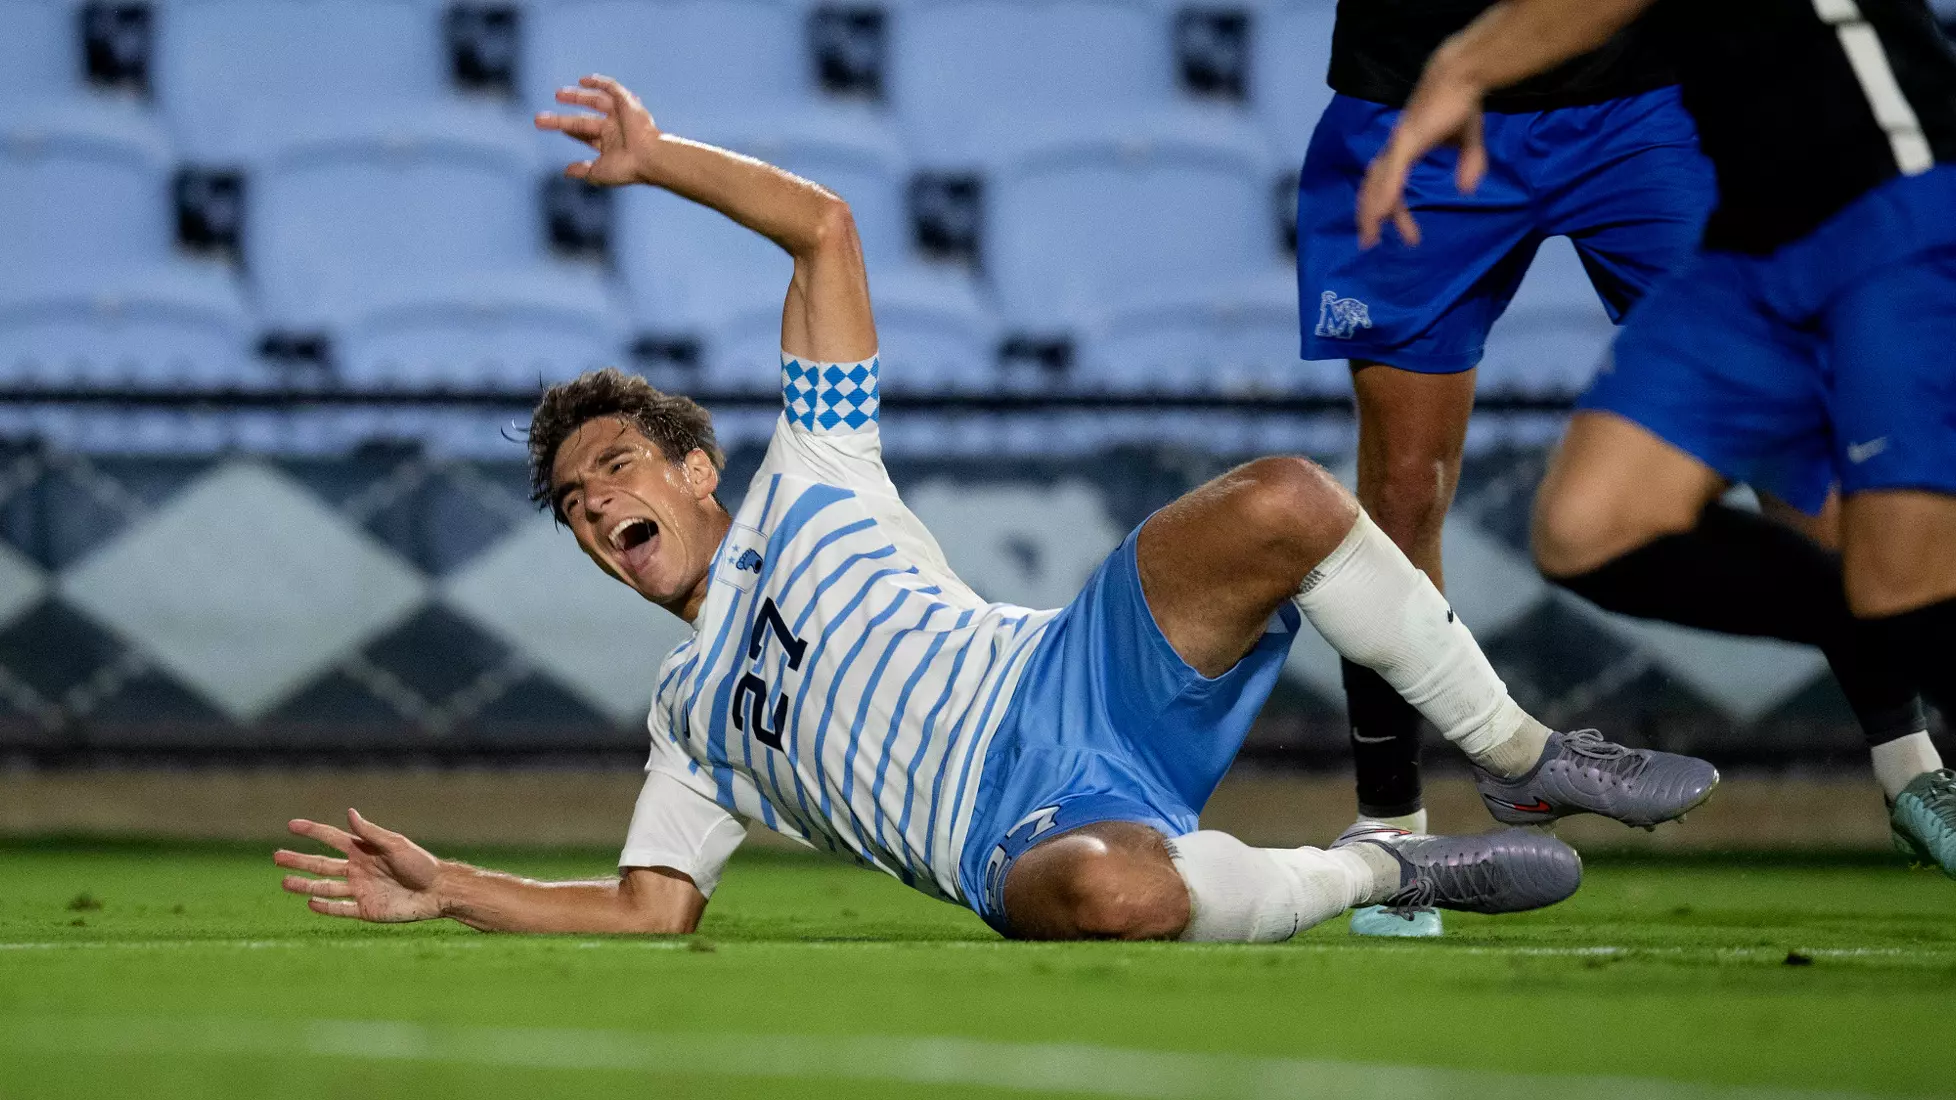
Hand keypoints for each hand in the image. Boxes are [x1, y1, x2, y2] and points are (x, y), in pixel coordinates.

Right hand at [275, 809, 444, 922]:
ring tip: (284, 882)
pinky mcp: (366, 910)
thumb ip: (370, 833)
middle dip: (299, 860)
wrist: (438, 891)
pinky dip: (325, 907)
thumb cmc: (421, 863)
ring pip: (325, 888)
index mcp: (364, 850)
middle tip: (276, 856)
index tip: (291, 825)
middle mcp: (358, 869)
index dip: (312, 831)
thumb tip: (349, 812)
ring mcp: (360, 890)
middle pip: (321, 865)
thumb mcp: (395, 845)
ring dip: (305, 885)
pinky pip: (341, 909)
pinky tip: (310, 902)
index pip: (332, 838)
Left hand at [534, 73, 661, 185]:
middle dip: (564, 119)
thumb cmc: (628, 168)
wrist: (649, 157)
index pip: (585, 134)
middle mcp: (614, 128)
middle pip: (584, 119)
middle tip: (541, 118)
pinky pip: (613, 88)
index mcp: (610, 144)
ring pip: (596, 102)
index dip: (570, 131)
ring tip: (557, 95)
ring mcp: (621, 115)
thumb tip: (566, 172)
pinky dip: (599, 82)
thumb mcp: (599, 172)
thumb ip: (583, 171)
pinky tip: (583, 80)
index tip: (556, 127)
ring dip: (577, 97)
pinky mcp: (628, 103)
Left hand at [1355, 57, 1488, 248]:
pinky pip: (1392, 175)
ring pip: (1378, 185)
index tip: (1409, 236)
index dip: (1393, 209)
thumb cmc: (1462, 103)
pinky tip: (1382, 214)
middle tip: (1368, 243)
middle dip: (1370, 216)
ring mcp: (1399, 145)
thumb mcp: (1469, 141)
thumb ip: (1470, 164)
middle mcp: (1395, 149)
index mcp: (1403, 149)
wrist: (1461, 76)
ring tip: (1370, 238)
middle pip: (1374, 188)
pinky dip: (1385, 195)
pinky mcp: (1407, 142)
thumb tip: (1467, 190)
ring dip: (1372, 213)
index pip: (1390, 184)